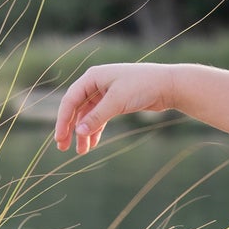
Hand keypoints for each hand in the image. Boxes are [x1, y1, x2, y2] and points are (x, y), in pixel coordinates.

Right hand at [54, 63, 176, 153]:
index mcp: (92, 77)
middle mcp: (96, 84)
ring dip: (83, 133)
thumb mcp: (117, 102)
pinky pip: (99, 118)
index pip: (70, 100)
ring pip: (88, 116)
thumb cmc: (142, 86)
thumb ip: (96, 117)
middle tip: (62, 148)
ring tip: (81, 151)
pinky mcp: (115, 102)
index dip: (63, 120)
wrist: (168, 85)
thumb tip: (78, 132)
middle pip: (76, 109)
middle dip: (70, 129)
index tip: (60, 138)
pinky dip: (95, 130)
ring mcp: (105, 93)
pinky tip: (92, 144)